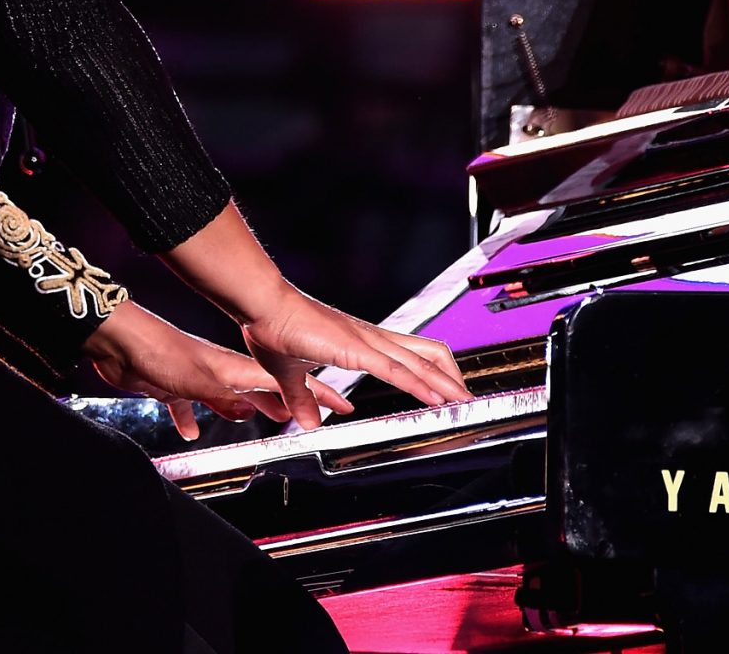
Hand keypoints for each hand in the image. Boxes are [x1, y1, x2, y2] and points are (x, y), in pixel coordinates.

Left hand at [85, 302, 352, 441]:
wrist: (118, 343)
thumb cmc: (158, 355)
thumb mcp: (197, 381)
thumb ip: (225, 398)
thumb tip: (255, 411)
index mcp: (232, 369)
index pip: (280, 383)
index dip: (311, 393)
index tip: (338, 403)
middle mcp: (219, 372)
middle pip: (259, 389)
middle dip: (284, 402)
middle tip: (307, 414)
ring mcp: (196, 376)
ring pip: (228, 397)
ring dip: (244, 409)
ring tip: (259, 421)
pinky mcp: (172, 384)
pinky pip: (188, 404)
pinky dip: (192, 418)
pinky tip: (191, 431)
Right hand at [238, 287, 468, 430]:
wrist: (262, 307)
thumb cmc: (274, 329)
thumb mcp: (291, 374)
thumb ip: (303, 398)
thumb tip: (308, 421)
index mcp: (360, 341)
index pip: (409, 353)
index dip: (432, 371)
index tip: (446, 390)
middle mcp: (371, 338)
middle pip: (428, 352)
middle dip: (451, 376)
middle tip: (466, 399)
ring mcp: (366, 342)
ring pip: (419, 362)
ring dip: (445, 384)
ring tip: (465, 401)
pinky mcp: (355, 349)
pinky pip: (396, 370)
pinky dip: (419, 385)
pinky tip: (435, 399)